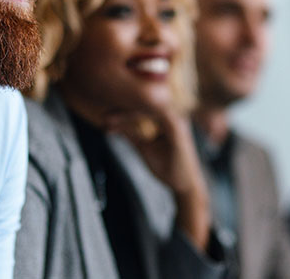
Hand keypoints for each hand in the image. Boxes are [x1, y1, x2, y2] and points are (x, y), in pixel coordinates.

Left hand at [106, 106, 210, 249]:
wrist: (186, 186)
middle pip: (146, 103)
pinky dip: (139, 117)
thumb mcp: (145, 148)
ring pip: (149, 107)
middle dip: (123, 108)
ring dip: (127, 113)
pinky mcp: (178, 129)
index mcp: (168, 117)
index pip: (144, 105)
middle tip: (104, 117)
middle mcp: (175, 115)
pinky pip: (157, 116)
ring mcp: (177, 120)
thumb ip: (133, 135)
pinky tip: (122, 126)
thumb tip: (113, 125)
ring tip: (108, 121)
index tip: (106, 116)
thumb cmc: (169, 168)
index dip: (124, 108)